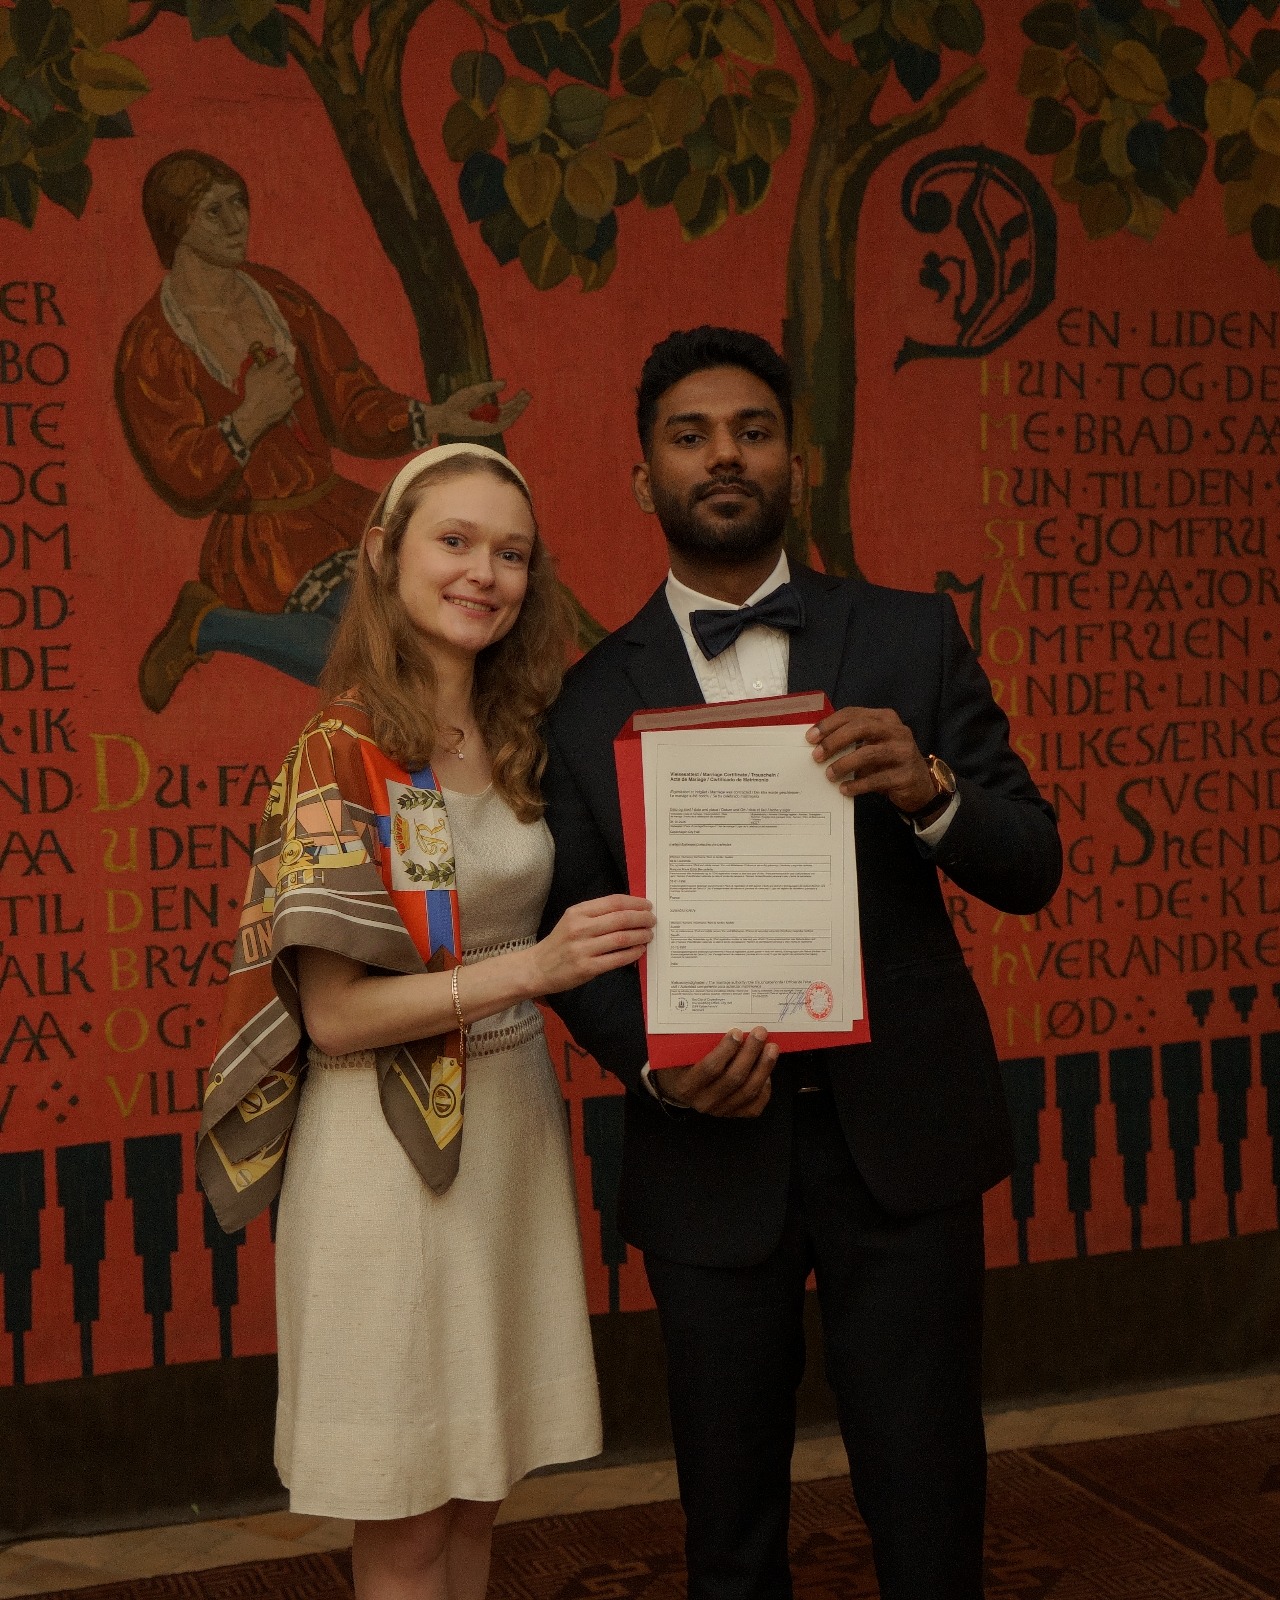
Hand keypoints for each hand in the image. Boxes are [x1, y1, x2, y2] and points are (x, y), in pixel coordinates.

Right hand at [234, 355, 302, 445]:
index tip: (282, 360)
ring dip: (294, 379)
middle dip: (289, 368)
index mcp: (270, 372)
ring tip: (290, 381)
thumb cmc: (251, 393)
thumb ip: (255, 366)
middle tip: (286, 371)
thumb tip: (260, 361)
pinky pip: (300, 391)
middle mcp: (280, 379)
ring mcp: (286, 390)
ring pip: (297, 379)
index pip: (283, 359)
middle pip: (291, 368)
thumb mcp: (249, 376)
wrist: (256, 411)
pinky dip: (298, 389)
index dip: (283, 358)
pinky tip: (293, 390)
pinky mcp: (290, 400)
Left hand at [434, 381, 531, 437]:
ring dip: (518, 409)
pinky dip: (510, 417)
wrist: (447, 415)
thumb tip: (505, 383)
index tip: (524, 391)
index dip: (516, 400)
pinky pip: (502, 424)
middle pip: (510, 412)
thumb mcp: (475, 391)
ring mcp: (490, 425)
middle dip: (520, 404)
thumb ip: (489, 387)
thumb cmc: (458, 403)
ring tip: (525, 399)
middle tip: (528, 394)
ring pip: (509, 418)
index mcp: (489, 411)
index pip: (507, 407)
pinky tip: (516, 409)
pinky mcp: (487, 430)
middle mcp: (492, 419)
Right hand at [527, 894, 652, 995]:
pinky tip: (639, 950)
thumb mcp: (572, 920)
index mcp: (578, 912)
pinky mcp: (587, 968)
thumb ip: (596, 914)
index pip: (613, 902)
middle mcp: (580, 928)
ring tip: (649, 935)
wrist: (537, 968)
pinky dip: (633, 953)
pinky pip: (617, 959)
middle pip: (621, 919)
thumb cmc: (560, 942)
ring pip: (621, 938)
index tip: (647, 906)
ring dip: (640, 936)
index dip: (635, 903)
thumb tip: (630, 910)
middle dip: (642, 919)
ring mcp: (583, 949)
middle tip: (652, 921)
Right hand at [657, 1028, 777, 1117]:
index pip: (710, 1068)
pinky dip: (765, 1088)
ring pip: (748, 1091)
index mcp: (687, 1085)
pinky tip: (766, 1071)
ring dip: (763, 1068)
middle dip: (750, 1053)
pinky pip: (755, 1105)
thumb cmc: (681, 1064)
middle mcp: (704, 1101)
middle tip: (760, 1033)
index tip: (737, 1032)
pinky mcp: (734, 1114)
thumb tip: (727, 1024)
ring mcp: (720, 1110)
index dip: (726, 1050)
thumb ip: (697, 1043)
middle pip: (734, 1079)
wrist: (678, 1087)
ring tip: (771, 1048)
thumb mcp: (680, 1053)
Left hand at [807, 706, 935, 812]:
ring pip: (869, 753)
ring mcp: (904, 752)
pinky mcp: (906, 774)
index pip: (853, 714)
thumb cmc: (888, 762)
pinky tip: (844, 789)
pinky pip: (877, 779)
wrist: (919, 786)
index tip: (810, 737)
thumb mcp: (872, 745)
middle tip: (817, 756)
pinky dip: (857, 785)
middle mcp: (897, 731)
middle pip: (861, 728)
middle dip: (835, 741)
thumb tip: (817, 744)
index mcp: (885, 718)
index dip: (830, 724)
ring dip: (844, 764)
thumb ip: (851, 739)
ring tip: (829, 775)